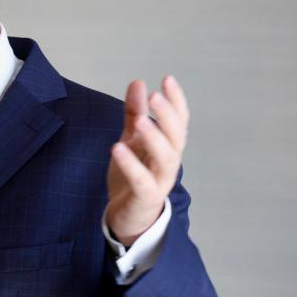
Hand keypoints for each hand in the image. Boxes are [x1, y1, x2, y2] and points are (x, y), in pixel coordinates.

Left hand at [105, 76, 189, 246]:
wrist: (127, 217)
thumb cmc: (132, 177)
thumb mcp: (131, 140)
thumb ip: (134, 113)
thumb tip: (138, 83)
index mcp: (167, 147)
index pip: (179, 121)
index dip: (176, 101)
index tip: (167, 79)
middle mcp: (168, 163)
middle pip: (176, 137)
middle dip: (167, 115)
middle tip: (154, 96)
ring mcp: (159, 181)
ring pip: (166, 158)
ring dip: (154, 138)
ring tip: (141, 120)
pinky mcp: (145, 198)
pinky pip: (142, 181)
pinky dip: (131, 165)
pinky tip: (117, 147)